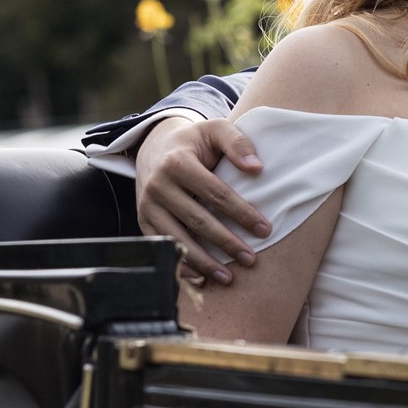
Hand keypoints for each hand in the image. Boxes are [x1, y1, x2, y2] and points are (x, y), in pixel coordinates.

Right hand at [135, 116, 268, 285]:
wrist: (155, 146)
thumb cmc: (194, 141)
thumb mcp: (215, 130)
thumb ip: (237, 142)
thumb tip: (256, 168)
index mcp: (178, 162)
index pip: (216, 193)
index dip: (241, 213)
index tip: (264, 229)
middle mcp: (158, 186)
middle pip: (198, 221)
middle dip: (227, 243)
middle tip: (251, 259)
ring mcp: (147, 205)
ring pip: (178, 239)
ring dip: (204, 262)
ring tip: (229, 277)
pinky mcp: (142, 220)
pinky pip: (162, 246)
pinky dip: (180, 264)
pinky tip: (200, 278)